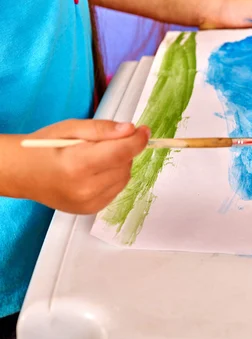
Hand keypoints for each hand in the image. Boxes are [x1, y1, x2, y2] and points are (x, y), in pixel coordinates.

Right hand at [20, 119, 148, 213]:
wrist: (21, 173)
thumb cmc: (43, 147)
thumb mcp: (70, 128)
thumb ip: (102, 129)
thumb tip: (130, 130)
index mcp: (78, 165)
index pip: (121, 153)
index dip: (138, 140)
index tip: (144, 130)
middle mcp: (85, 188)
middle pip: (125, 165)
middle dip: (123, 150)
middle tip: (106, 143)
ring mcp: (89, 203)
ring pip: (123, 178)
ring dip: (119, 165)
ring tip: (97, 158)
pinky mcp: (91, 210)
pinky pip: (115, 190)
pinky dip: (113, 178)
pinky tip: (95, 172)